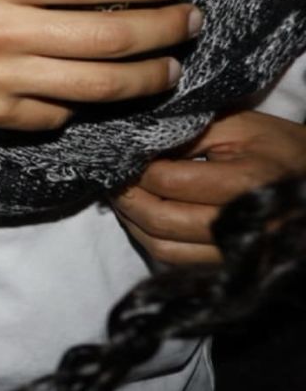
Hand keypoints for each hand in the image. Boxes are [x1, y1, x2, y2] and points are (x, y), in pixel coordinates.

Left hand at [114, 110, 305, 263]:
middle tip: (112, 178)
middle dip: (127, 198)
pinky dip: (153, 240)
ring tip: (123, 197)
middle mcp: (242, 225)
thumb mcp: (237, 126)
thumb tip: (133, 147)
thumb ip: (186, 133)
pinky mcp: (230, 265)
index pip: (169, 183)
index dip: (136, 169)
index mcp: (245, 184)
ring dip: (134, 223)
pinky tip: (145, 217)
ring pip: (164, 249)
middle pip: (162, 222)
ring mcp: (238, 252)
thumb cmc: (277, 148)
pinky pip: (178, 261)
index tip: (120, 156)